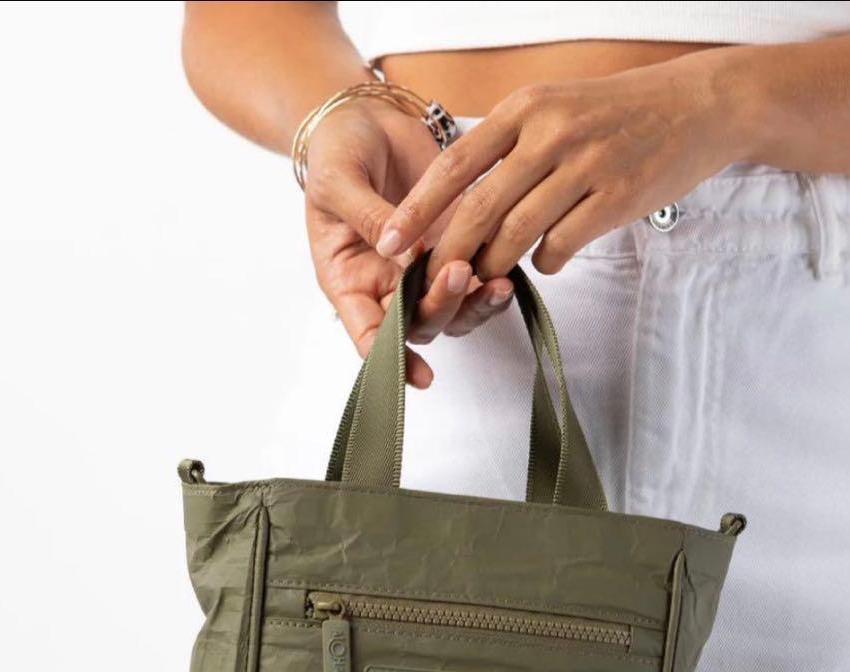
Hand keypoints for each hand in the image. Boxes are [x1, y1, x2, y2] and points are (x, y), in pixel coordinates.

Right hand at [304, 98, 515, 387]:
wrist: (367, 118)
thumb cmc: (337, 151)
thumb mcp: (339, 180)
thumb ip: (369, 217)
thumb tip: (401, 251)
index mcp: (348, 280)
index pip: (368, 333)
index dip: (392, 359)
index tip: (420, 375)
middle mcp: (387, 285)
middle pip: (419, 323)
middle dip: (442, 308)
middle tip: (459, 273)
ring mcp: (422, 269)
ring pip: (454, 310)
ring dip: (476, 304)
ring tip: (497, 282)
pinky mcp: (455, 245)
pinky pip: (478, 277)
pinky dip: (494, 280)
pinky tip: (512, 269)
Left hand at [375, 50, 749, 283]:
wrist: (696, 106)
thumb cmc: (617, 113)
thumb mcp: (555, 108)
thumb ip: (509, 146)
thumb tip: (462, 202)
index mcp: (525, 109)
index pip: (454, 165)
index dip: (418, 210)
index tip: (391, 242)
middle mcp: (549, 134)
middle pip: (479, 209)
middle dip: (449, 253)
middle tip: (430, 282)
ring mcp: (584, 167)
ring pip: (517, 235)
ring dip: (497, 264)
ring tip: (490, 275)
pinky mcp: (615, 199)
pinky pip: (560, 247)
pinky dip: (546, 262)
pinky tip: (549, 258)